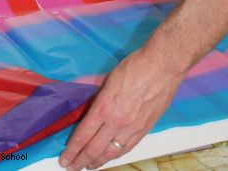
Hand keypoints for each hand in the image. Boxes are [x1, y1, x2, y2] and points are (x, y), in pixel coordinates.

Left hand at [59, 45, 182, 170]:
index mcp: (104, 107)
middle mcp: (117, 122)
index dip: (72, 149)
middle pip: (94, 149)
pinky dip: (116, 155)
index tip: (64, 157)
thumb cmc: (135, 66)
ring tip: (87, 166)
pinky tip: (109, 157)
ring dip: (97, 162)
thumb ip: (97, 96)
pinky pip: (127, 148)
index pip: (83, 135)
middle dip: (80, 160)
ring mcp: (132, 128)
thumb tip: (88, 105)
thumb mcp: (108, 79)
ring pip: (111, 153)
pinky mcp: (145, 129)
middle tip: (70, 167)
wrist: (162, 66)